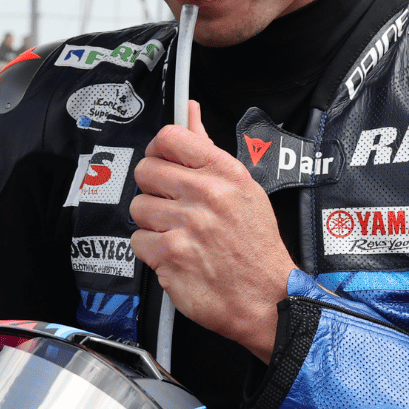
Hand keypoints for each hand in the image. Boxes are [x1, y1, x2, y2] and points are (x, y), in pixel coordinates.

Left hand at [129, 102, 294, 362]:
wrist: (269, 298)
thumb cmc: (255, 244)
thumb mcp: (243, 186)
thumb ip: (207, 147)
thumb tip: (189, 110)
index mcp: (223, 172)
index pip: (169, 138)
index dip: (158, 150)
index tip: (162, 163)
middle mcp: (205, 194)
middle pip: (145, 171)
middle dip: (153, 189)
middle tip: (171, 204)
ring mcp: (187, 226)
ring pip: (138, 207)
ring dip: (152, 222)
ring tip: (177, 232)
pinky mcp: (171, 256)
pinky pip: (138, 241)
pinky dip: (152, 251)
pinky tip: (174, 254)